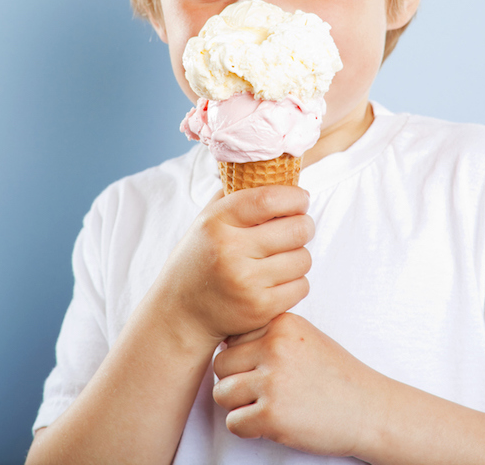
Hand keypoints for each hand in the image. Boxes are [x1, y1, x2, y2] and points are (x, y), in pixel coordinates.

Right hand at [156, 186, 314, 345]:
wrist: (180, 313)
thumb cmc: (200, 259)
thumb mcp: (207, 221)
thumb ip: (236, 194)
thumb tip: (276, 171)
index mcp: (217, 222)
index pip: (270, 198)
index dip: (295, 197)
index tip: (300, 200)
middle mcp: (230, 250)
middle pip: (297, 229)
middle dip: (304, 226)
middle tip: (296, 229)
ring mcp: (246, 281)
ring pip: (303, 259)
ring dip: (299, 257)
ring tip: (281, 258)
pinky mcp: (259, 307)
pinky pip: (301, 286)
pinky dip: (295, 283)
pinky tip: (277, 281)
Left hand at [212, 312, 384, 457]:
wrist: (369, 410)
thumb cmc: (335, 376)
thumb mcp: (305, 338)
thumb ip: (269, 334)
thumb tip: (224, 340)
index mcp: (283, 324)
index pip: (233, 337)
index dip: (244, 358)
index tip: (265, 370)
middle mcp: (276, 347)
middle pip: (222, 364)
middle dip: (236, 381)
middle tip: (262, 393)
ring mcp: (274, 381)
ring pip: (222, 393)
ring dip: (238, 406)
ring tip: (265, 407)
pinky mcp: (272, 415)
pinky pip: (233, 422)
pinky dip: (247, 429)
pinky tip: (271, 424)